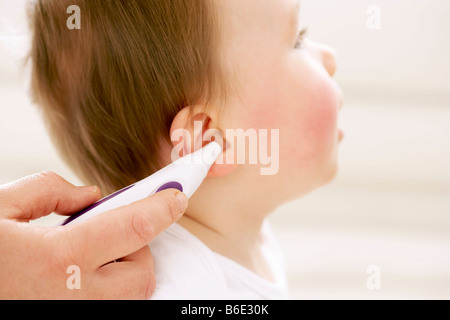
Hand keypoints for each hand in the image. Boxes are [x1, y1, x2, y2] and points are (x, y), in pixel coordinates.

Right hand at [0, 171, 187, 298]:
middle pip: (141, 275)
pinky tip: (79, 275)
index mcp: (56, 260)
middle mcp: (71, 299)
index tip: (177, 195)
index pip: (135, 227)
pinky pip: (105, 306)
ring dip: (123, 273)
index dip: (162, 207)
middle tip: (111, 233)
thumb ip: (50, 192)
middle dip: (138, 249)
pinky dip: (105, 290)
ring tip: (90, 257)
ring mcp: (68, 318)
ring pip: (127, 298)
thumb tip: (91, 196)